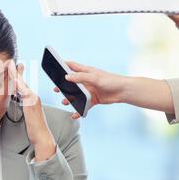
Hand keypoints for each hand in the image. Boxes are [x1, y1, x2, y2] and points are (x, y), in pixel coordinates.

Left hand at [8, 61, 55, 161]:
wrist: (42, 136)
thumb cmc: (34, 127)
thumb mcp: (27, 114)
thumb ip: (23, 105)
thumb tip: (17, 99)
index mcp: (31, 98)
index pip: (22, 84)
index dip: (17, 75)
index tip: (11, 66)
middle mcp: (33, 97)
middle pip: (23, 81)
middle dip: (16, 71)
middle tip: (9, 61)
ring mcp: (34, 100)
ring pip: (23, 85)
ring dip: (16, 75)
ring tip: (10, 66)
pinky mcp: (33, 105)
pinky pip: (25, 93)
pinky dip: (20, 85)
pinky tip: (15, 80)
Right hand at [54, 62, 173, 117]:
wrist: (124, 92)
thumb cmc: (111, 81)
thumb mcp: (94, 78)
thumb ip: (80, 77)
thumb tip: (67, 77)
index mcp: (86, 71)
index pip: (72, 66)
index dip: (63, 65)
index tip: (54, 65)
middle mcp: (86, 80)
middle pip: (71, 82)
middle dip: (63, 85)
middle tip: (56, 89)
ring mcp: (89, 90)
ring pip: (76, 94)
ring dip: (70, 98)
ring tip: (65, 102)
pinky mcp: (93, 99)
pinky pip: (84, 105)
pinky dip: (79, 110)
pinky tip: (75, 114)